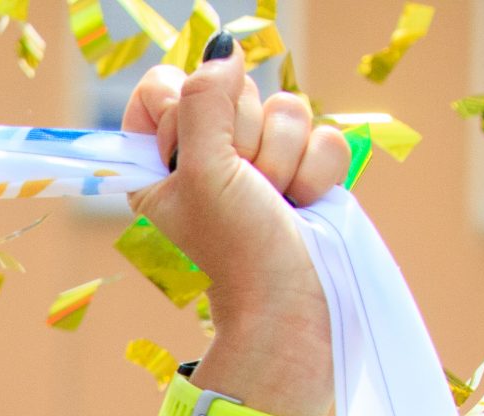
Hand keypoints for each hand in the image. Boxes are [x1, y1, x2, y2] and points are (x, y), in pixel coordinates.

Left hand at [122, 39, 347, 344]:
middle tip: (241, 185)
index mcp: (159, 159)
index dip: (186, 107)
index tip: (195, 150)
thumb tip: (223, 50)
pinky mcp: (305, 168)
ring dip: (282, 159)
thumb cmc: (234, 246)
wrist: (289, 297)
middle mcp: (207, 154)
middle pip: (232, 90)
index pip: (163, 86)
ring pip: (286, 108)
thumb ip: (203, 102)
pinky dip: (316, 171)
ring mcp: (259, 160)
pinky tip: (300, 203)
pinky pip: (324, 133)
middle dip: (245, 138)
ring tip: (271, 201)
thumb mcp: (202, 171)